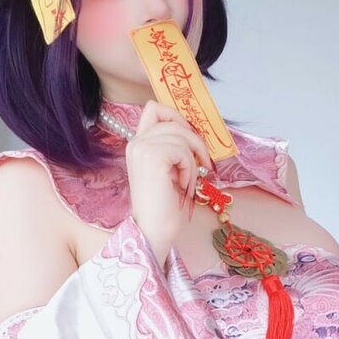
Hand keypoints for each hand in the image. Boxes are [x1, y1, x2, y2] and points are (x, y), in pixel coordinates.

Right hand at [125, 101, 214, 262]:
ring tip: (187, 181)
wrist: (154, 230)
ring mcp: (142, 149)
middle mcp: (136, 143)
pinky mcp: (153, 158)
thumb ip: (173, 147)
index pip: (154, 108)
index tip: (189, 137)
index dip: (176, 116)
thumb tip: (195, 131)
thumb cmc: (164, 205)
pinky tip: (182, 185)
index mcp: (137, 144)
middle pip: (173, 121)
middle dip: (194, 141)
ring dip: (192, 159)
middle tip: (202, 163)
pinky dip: (189, 168)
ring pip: (181, 136)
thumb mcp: (169, 169)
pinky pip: (183, 151)